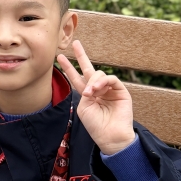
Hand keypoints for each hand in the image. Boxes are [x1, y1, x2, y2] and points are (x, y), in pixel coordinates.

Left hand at [57, 40, 134, 155]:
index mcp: (88, 95)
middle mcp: (98, 90)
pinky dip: (102, 82)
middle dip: (82, 56)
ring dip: (92, 82)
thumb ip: (84, 91)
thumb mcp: (84, 107)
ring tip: (89, 93)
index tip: (60, 58)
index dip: (69, 68)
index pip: (77, 78)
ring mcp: (110, 89)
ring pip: (99, 75)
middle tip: (75, 43)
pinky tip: (96, 90)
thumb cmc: (95, 125)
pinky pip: (111, 80)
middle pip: (89, 69)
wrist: (110, 136)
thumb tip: (90, 83)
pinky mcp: (121, 91)